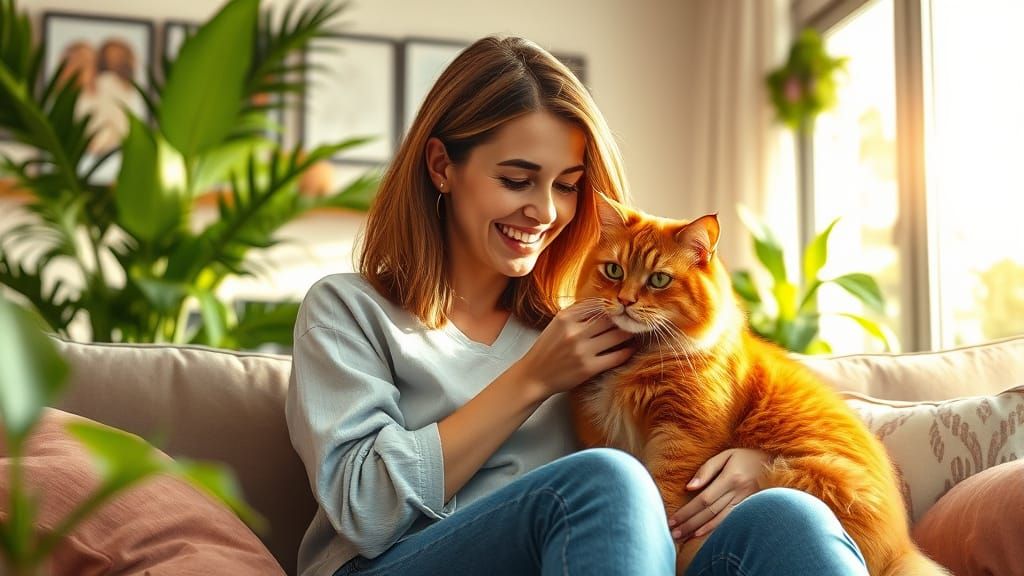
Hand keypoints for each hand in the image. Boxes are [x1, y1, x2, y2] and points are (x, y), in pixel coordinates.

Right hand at [517, 301, 633, 396]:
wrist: (534, 376)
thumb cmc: (548, 349)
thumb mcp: (557, 324)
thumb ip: (577, 313)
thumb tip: (604, 303)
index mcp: (565, 317)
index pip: (598, 304)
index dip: (614, 304)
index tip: (623, 306)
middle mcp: (574, 332)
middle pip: (611, 319)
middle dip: (625, 318)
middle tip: (636, 318)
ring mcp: (582, 350)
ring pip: (617, 336)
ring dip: (630, 333)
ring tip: (637, 331)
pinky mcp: (589, 368)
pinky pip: (617, 356)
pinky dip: (628, 351)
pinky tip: (631, 348)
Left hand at [668, 448, 771, 541]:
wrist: (779, 461)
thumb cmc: (747, 456)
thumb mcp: (726, 455)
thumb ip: (706, 470)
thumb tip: (689, 487)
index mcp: (731, 478)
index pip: (704, 499)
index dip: (687, 511)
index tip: (672, 519)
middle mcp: (739, 492)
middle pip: (709, 512)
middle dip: (689, 523)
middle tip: (673, 532)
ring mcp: (746, 502)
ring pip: (719, 519)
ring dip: (699, 529)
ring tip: (683, 536)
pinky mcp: (751, 507)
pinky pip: (731, 521)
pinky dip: (716, 529)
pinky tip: (702, 534)